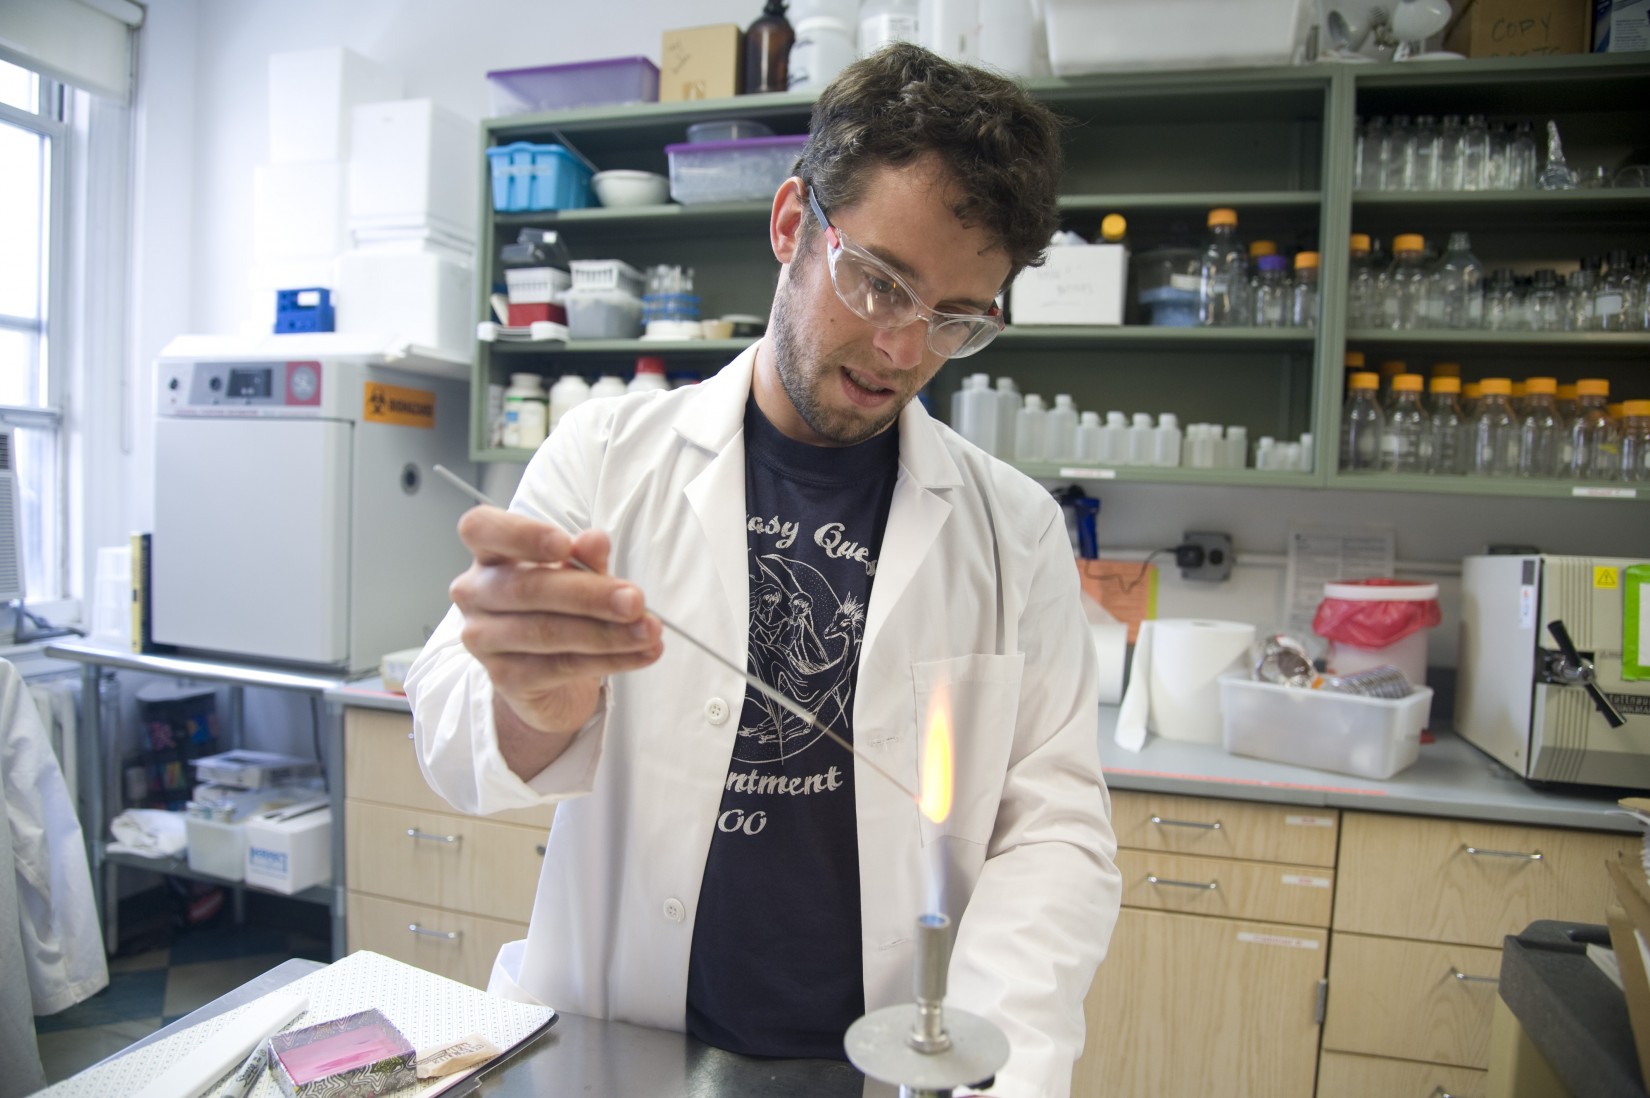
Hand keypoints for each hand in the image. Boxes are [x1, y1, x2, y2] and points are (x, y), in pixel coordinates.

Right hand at [449, 506, 662, 745]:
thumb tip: (595, 540)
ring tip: (649, 630)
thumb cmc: (556, 608)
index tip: (564, 545)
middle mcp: (475, 594)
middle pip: (527, 589)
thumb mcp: (577, 575)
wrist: (547, 674)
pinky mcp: (506, 678)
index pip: (482, 529)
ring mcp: (485, 639)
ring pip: (546, 632)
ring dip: (607, 632)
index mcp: (489, 555)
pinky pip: (561, 666)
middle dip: (589, 595)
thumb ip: (585, 558)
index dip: (521, 534)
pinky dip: (609, 660)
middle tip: (635, 600)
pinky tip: (640, 654)